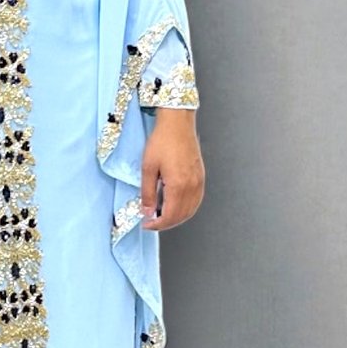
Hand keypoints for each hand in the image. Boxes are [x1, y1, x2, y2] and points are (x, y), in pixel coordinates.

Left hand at [140, 109, 204, 230]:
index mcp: (179, 186)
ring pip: (190, 210)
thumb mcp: (148, 168)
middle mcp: (192, 186)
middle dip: (165, 223)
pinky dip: (186, 209)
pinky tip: (175, 205)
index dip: (157, 225)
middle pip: (181, 216)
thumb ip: (147, 193)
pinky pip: (196, 201)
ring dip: (176, 217)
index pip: (170, 216)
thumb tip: (147, 211)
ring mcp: (199, 182)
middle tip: (151, 221)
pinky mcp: (201, 177)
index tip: (146, 224)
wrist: (177, 123)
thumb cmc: (162, 141)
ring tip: (161, 214)